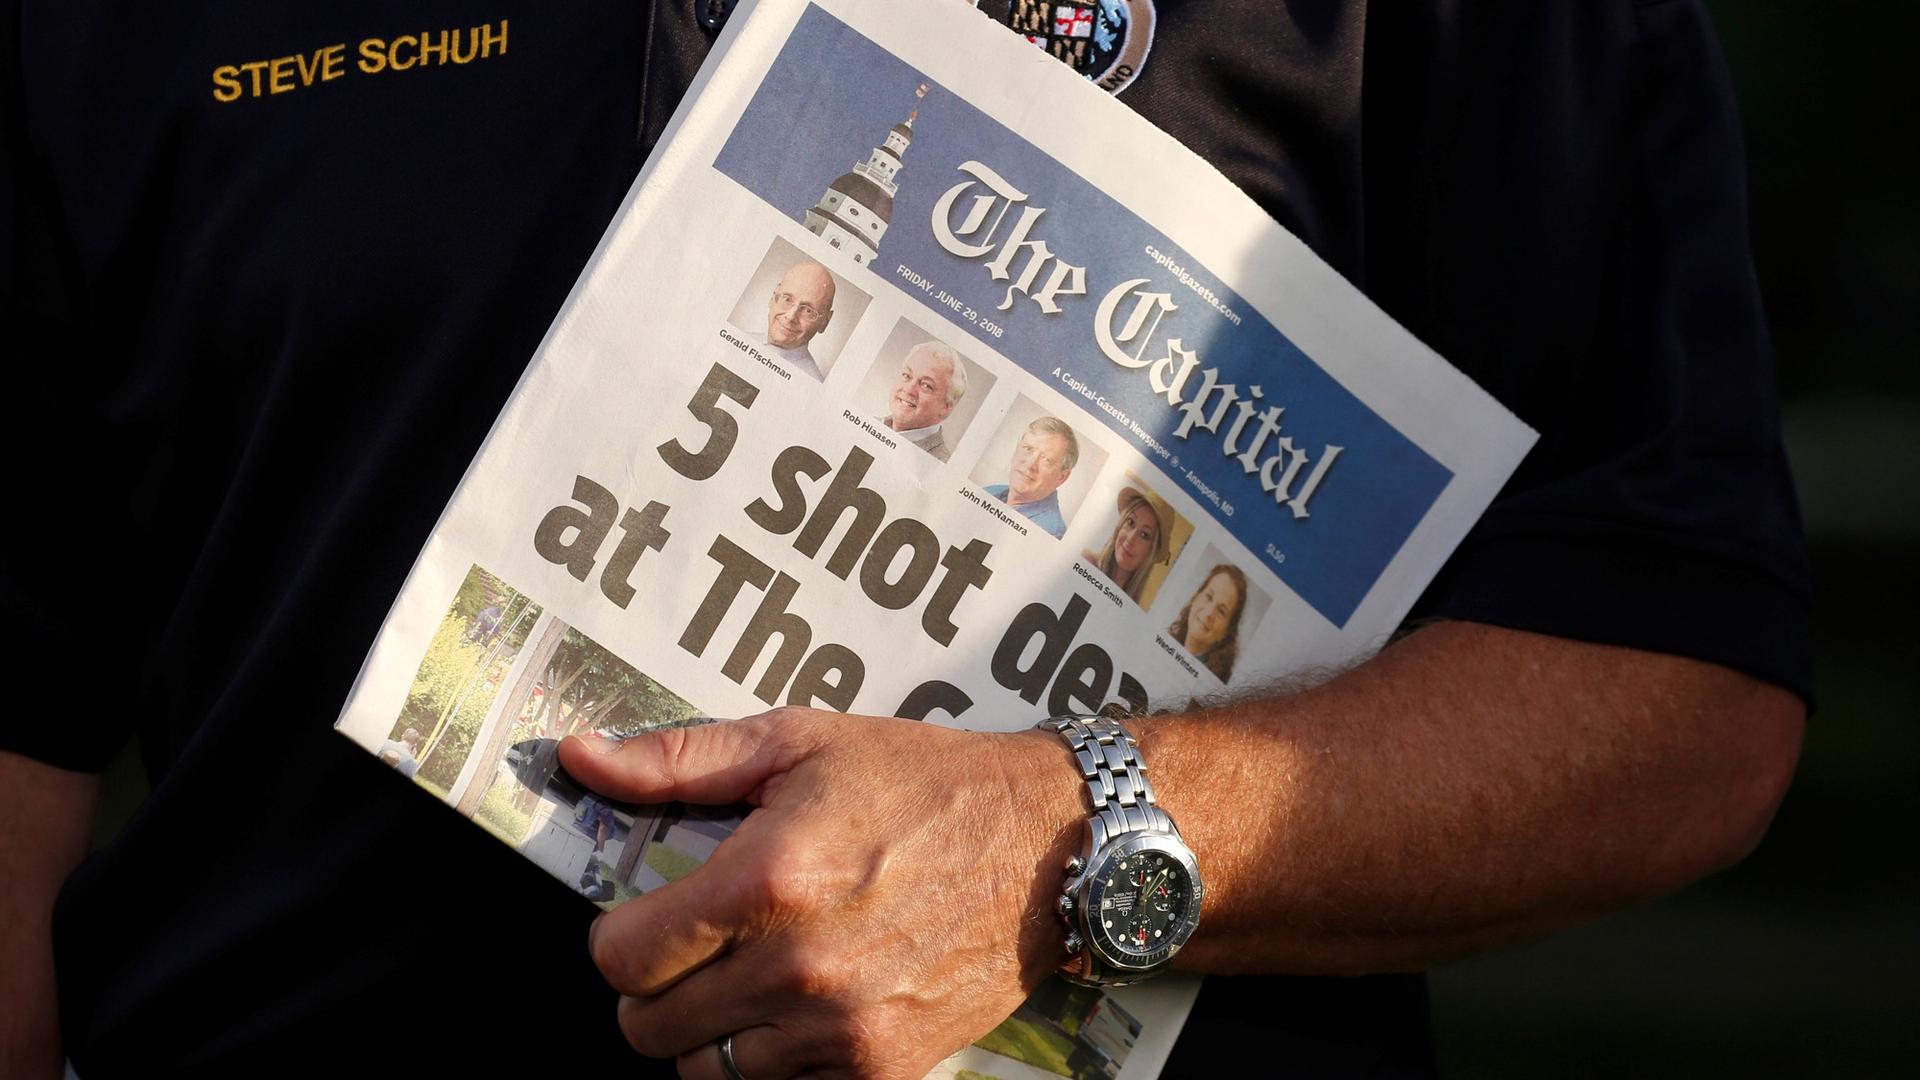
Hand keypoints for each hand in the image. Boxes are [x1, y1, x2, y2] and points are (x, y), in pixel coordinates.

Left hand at [558, 708, 1083, 1079]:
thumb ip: (677, 761)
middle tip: (694, 950)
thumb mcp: (798, 744)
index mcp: (765, 880)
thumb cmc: (923, 783)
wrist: (1046, 842)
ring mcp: (841, 1030)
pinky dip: (775, 1059)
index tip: (642, 922)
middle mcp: (797, 967)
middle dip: (655, 989)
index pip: (621, 958)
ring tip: (750, 975)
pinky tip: (802, 1004)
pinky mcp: (883, 1068)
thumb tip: (581, 760)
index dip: (618, 938)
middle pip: (650, 1029)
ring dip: (711, 1032)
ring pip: (707, 1073)